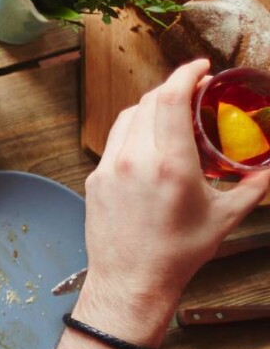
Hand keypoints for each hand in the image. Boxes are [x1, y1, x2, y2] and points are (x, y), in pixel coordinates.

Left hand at [75, 59, 269, 343]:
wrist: (131, 281)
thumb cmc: (178, 253)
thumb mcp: (225, 217)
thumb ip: (254, 186)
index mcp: (169, 165)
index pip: (170, 100)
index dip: (186, 75)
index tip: (200, 67)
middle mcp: (134, 160)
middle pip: (149, 102)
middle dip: (173, 88)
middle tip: (194, 89)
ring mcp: (109, 168)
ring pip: (127, 117)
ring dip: (151, 106)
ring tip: (173, 111)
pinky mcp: (95, 179)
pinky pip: (114, 141)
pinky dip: (134, 129)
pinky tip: (150, 139)